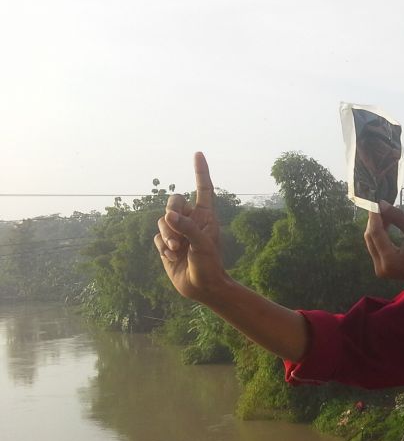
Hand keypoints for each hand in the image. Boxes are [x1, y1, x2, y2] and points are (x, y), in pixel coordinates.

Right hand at [153, 152, 227, 302]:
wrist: (202, 287)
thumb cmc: (209, 265)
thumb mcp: (202, 245)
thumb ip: (187, 227)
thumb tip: (169, 215)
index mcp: (206, 216)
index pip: (204, 189)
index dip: (201, 171)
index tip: (198, 153)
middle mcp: (192, 220)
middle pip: (174, 201)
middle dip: (172, 212)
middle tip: (176, 228)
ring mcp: (178, 232)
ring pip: (163, 220)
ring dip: (167, 234)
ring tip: (177, 249)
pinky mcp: (167, 244)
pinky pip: (157, 236)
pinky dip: (162, 245)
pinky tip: (172, 256)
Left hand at [364, 202, 403, 294]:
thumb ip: (399, 218)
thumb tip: (382, 203)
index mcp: (389, 260)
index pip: (375, 232)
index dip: (375, 215)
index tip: (376, 200)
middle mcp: (381, 267)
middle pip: (370, 237)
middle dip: (375, 220)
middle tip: (383, 204)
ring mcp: (380, 269)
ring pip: (372, 242)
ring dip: (378, 226)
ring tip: (387, 212)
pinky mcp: (383, 268)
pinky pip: (377, 247)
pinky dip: (381, 235)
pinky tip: (388, 224)